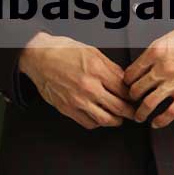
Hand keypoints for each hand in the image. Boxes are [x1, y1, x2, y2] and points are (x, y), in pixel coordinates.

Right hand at [17, 31, 136, 129]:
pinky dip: (98, 123)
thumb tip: (124, 80)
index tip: (135, 97)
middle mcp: (88, 87)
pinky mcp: (67, 108)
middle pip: (118, 107)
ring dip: (116, 121)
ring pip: (105, 119)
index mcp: (97, 70)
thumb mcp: (92, 51)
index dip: (133, 96)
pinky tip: (100, 117)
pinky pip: (88, 123)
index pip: (123, 90)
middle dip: (130, 112)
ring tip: (119, 118)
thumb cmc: (64, 51)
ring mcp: (77, 100)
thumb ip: (110, 67)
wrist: (38, 57)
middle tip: (134, 112)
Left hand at [122, 19, 173, 128]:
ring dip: (141, 113)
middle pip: (137, 89)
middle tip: (132, 101)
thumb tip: (143, 66)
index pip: (131, 72)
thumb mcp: (169, 38)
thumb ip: (155, 53)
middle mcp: (162, 68)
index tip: (127, 85)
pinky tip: (156, 123)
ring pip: (149, 103)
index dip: (126, 82)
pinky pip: (170, 113)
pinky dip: (160, 121)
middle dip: (131, 97)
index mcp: (155, 52)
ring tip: (139, 116)